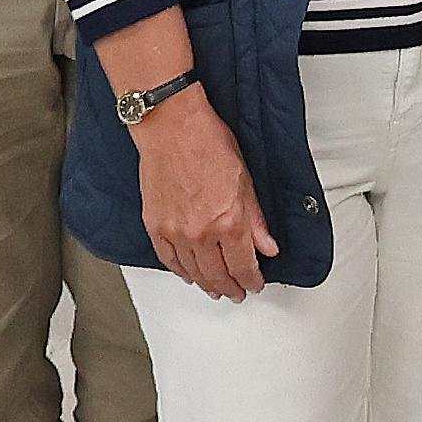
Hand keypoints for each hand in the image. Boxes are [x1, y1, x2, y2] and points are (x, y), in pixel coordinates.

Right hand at [134, 90, 274, 299]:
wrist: (171, 127)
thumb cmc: (208, 144)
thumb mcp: (245, 181)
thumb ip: (256, 219)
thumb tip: (267, 247)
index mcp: (229, 222)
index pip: (243, 266)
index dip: (250, 280)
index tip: (254, 284)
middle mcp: (201, 233)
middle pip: (217, 275)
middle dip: (230, 287)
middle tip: (236, 293)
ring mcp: (175, 232)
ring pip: (192, 272)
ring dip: (206, 284)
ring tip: (215, 289)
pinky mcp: (154, 225)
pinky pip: (168, 259)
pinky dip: (180, 271)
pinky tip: (188, 275)